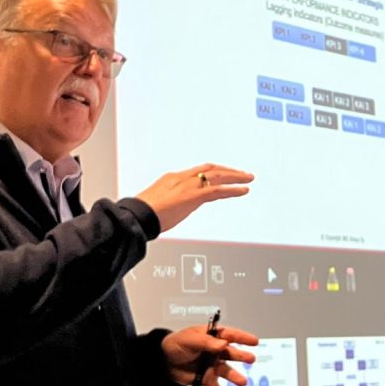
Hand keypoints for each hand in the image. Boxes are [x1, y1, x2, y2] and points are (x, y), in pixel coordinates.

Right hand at [134, 163, 253, 231]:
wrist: (136, 217)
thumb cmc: (142, 215)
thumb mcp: (157, 204)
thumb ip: (170, 203)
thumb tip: (176, 208)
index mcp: (172, 178)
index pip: (198, 171)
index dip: (213, 172)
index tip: (224, 174)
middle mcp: (182, 178)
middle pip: (210, 168)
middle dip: (228, 170)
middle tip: (242, 173)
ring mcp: (187, 186)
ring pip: (217, 176)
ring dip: (235, 176)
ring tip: (248, 179)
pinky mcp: (193, 196)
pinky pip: (218, 190)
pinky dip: (233, 189)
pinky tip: (243, 190)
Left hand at [161, 325, 258, 385]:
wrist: (164, 362)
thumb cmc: (177, 345)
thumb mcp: (190, 339)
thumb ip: (206, 342)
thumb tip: (222, 344)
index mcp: (212, 337)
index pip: (230, 335)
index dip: (242, 338)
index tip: (254, 341)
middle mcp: (216, 351)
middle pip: (231, 353)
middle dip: (241, 356)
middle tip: (250, 359)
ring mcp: (212, 365)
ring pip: (226, 371)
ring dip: (235, 377)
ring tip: (242, 382)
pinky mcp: (207, 379)